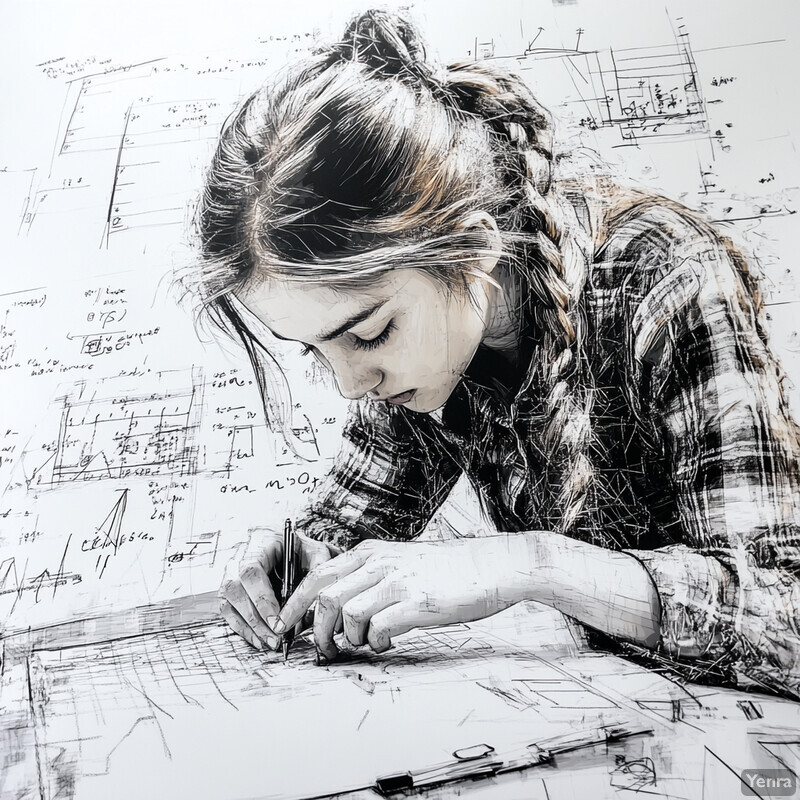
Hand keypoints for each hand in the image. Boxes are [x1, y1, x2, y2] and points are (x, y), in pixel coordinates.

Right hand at [219, 526, 333, 649]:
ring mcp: (229, 571)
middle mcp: (239, 555)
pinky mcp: (229, 588)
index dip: (262, 598)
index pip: (251, 570)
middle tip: (275, 638)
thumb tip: (317, 598)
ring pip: (228, 601)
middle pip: (235, 588)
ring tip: (269, 643)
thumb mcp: (314, 551)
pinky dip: (242, 628)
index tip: (277, 621)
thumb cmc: (299, 547)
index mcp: (260, 540)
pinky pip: (227, 610)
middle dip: (255, 618)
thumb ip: (319, 568)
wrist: (285, 543)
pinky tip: (258, 640)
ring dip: (248, 626)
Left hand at [274, 534, 534, 661]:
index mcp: (370, 552)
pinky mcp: (417, 603)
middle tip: (321, 648)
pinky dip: (377, 643)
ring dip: (350, 638)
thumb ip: (370, 574)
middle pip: (324, 597)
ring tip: (367, 642)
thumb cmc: (447, 567)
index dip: (294, 603)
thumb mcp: (400, 558)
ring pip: (347, 616)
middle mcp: (379, 563)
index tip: (284, 626)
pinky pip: (379, 630)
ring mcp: (398, 582)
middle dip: (314, 629)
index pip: (317, 575)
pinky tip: (389, 642)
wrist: (490, 565)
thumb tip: (338, 604)